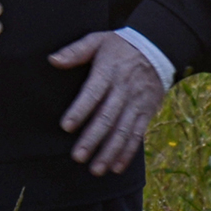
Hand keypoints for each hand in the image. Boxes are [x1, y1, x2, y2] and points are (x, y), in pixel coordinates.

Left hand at [49, 32, 164, 174]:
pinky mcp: (146, 111)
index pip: (93, 94)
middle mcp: (124, 90)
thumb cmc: (119, 47)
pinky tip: (116, 167)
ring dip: (110, 151)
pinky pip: (137, 134)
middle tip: (78, 157)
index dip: (80, 110)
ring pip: (123, 131)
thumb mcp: (98, 41)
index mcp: (108, 72)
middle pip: (107, 117)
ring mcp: (137, 102)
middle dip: (93, 138)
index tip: (66, 126)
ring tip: (95, 169)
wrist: (157, 48)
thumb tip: (52, 60)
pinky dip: (127, 152)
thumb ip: (75, 51)